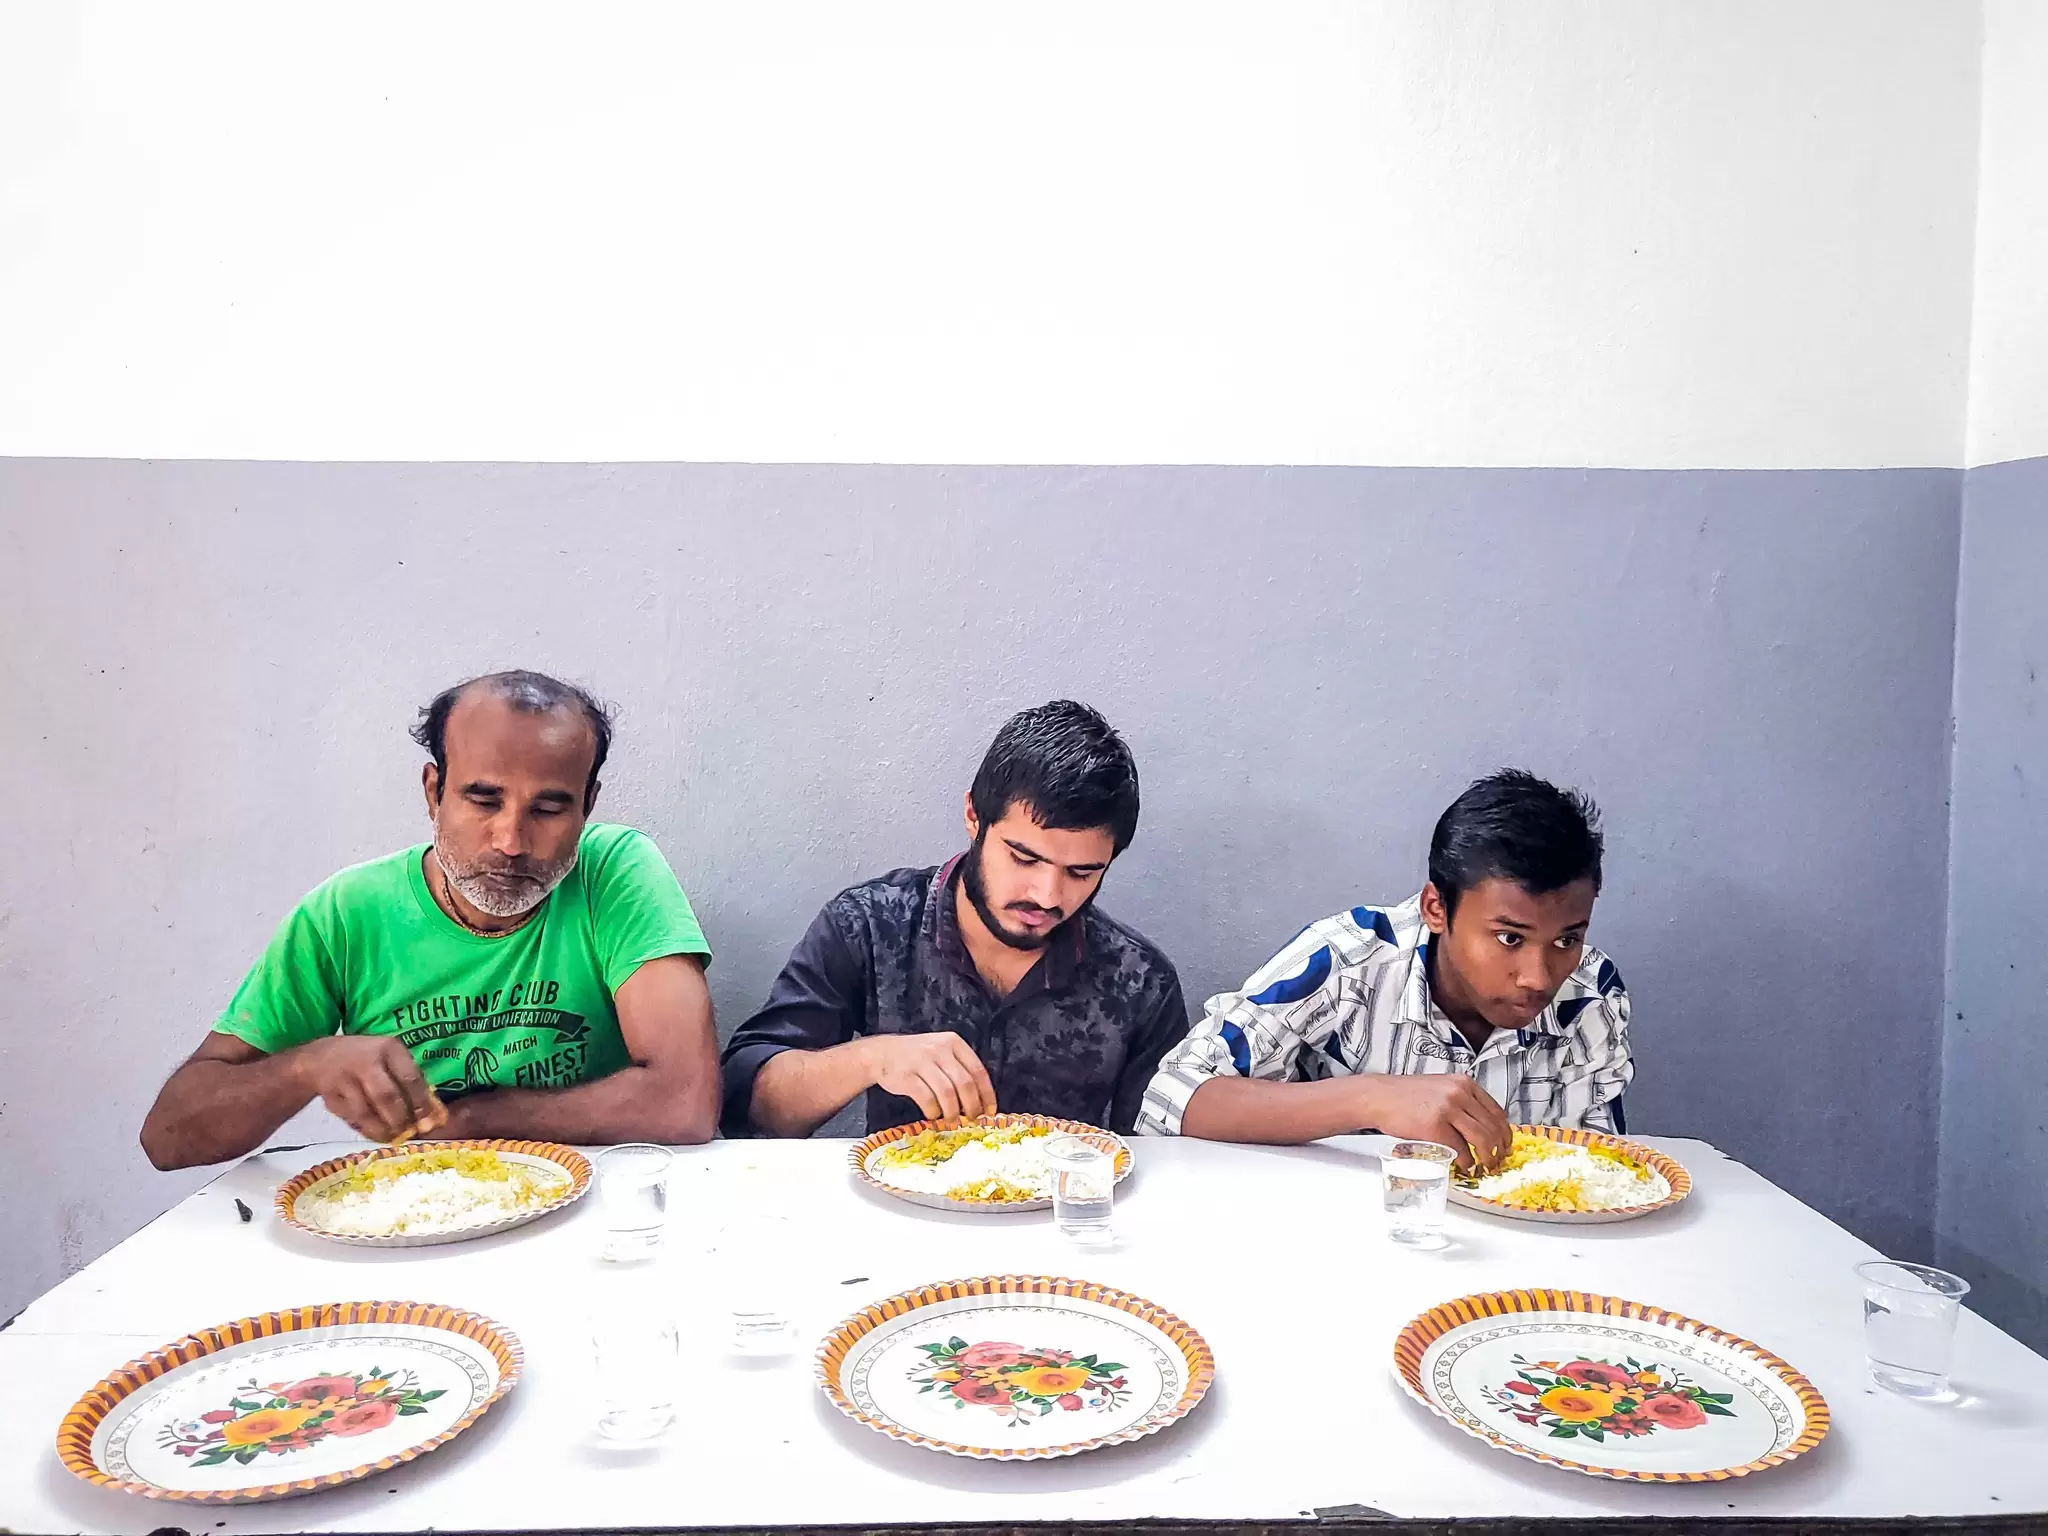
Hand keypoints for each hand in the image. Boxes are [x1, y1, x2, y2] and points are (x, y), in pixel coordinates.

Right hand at [294, 1036, 443, 1144]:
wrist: (320, 1058)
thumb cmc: (367, 1058)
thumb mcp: (390, 1058)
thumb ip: (411, 1082)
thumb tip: (434, 1115)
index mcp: (387, 1048)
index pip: (410, 1077)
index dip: (421, 1102)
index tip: (428, 1120)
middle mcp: (364, 1061)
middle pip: (386, 1096)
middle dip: (400, 1119)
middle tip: (410, 1132)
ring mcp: (343, 1079)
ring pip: (365, 1112)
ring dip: (382, 1129)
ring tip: (394, 1137)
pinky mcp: (329, 1097)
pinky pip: (351, 1118)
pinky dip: (366, 1130)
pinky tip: (376, 1133)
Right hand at [867, 1032, 996, 1121]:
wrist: (881, 1053)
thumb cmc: (917, 1058)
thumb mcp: (941, 1052)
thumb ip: (959, 1070)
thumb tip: (980, 1102)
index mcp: (953, 1042)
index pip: (978, 1070)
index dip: (987, 1094)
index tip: (990, 1111)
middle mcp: (939, 1049)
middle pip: (965, 1084)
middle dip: (972, 1107)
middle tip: (972, 1119)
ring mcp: (922, 1062)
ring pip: (947, 1093)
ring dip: (953, 1112)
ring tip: (952, 1120)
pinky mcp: (906, 1076)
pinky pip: (926, 1099)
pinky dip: (933, 1111)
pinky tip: (933, 1115)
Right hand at [1368, 1074, 1512, 1173]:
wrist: (1379, 1097)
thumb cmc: (1405, 1096)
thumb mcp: (1441, 1088)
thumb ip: (1461, 1101)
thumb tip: (1480, 1126)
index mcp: (1464, 1083)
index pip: (1497, 1111)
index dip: (1505, 1132)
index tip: (1505, 1145)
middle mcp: (1460, 1093)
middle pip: (1493, 1127)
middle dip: (1499, 1149)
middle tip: (1497, 1160)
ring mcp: (1448, 1108)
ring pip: (1482, 1139)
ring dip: (1487, 1157)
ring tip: (1484, 1166)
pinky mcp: (1435, 1126)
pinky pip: (1460, 1149)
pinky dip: (1465, 1161)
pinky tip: (1463, 1165)